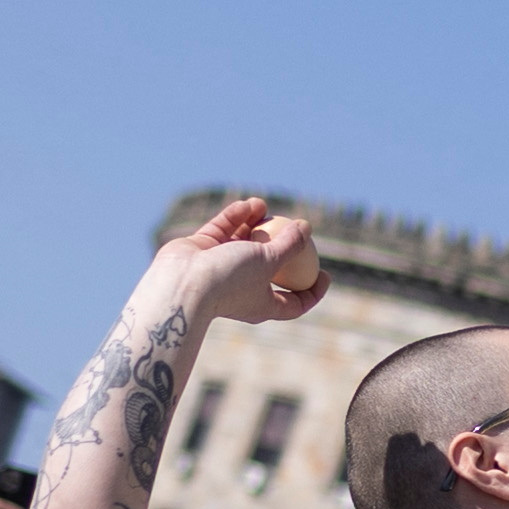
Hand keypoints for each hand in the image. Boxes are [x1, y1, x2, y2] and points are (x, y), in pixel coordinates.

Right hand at [152, 197, 326, 330]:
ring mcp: (221, 268)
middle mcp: (243, 288)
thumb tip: (306, 227)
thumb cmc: (230, 279)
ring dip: (255, 222)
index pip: (294, 302)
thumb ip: (290, 244)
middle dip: (280, 245)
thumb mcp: (270, 261)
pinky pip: (223, 230)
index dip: (313, 290)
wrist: (182, 283)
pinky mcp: (202, 250)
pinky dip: (235, 217)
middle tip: (293, 226)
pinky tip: (247, 204)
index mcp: (263, 304)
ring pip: (243, 242)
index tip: (326, 274)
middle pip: (269, 266)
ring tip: (262, 205)